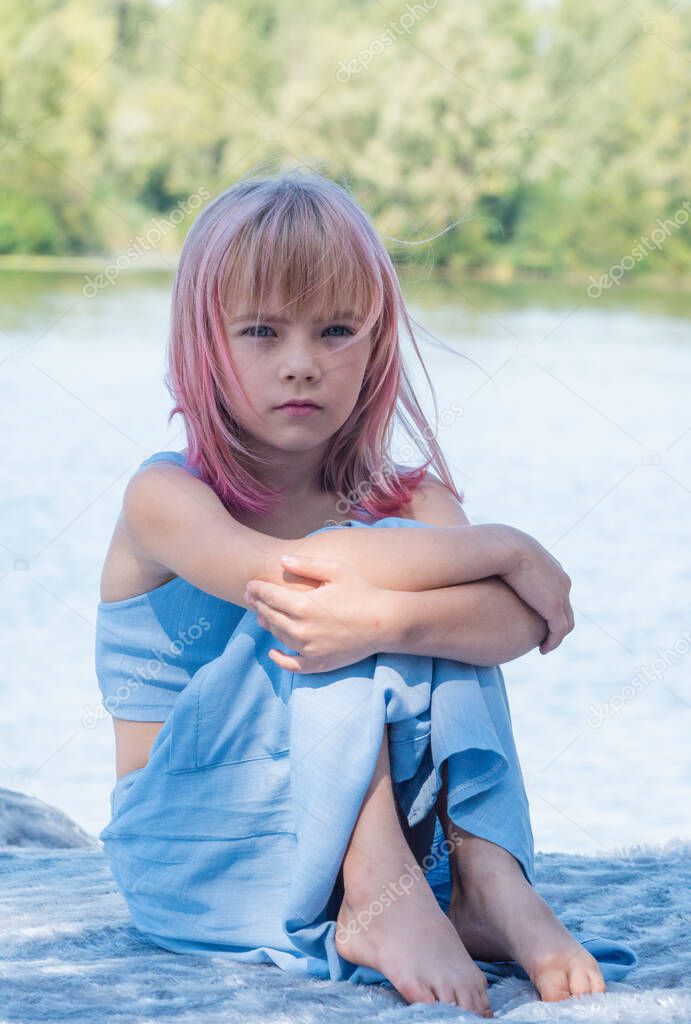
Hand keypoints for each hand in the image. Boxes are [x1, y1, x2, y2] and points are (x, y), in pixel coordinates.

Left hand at [244, 554, 386, 673]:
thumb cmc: (363, 591)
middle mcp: (301, 629)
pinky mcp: (319, 663)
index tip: (249, 585)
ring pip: (279, 636)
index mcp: (303, 606)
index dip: (257, 590)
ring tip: (262, 615)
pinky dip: (280, 659)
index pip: (269, 597)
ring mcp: (309, 649)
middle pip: (270, 616)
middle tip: (251, 597)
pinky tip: (274, 652)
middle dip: (258, 604)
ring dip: (267, 625)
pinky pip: (293, 665)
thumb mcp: (336, 571)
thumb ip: (307, 564)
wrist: (386, 622)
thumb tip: (281, 560)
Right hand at [499, 528, 573, 654]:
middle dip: (555, 623)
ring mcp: (560, 594)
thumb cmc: (493, 548)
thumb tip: (488, 566)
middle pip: (565, 608)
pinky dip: (553, 642)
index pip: (557, 590)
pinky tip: (543, 649)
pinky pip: (559, 631)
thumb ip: (501, 561)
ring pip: (565, 622)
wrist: (501, 547)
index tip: (534, 616)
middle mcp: (561, 580)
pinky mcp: (555, 607)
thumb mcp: (500, 551)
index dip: (547, 606)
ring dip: (556, 636)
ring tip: (543, 646)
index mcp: (550, 566)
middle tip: (542, 636)